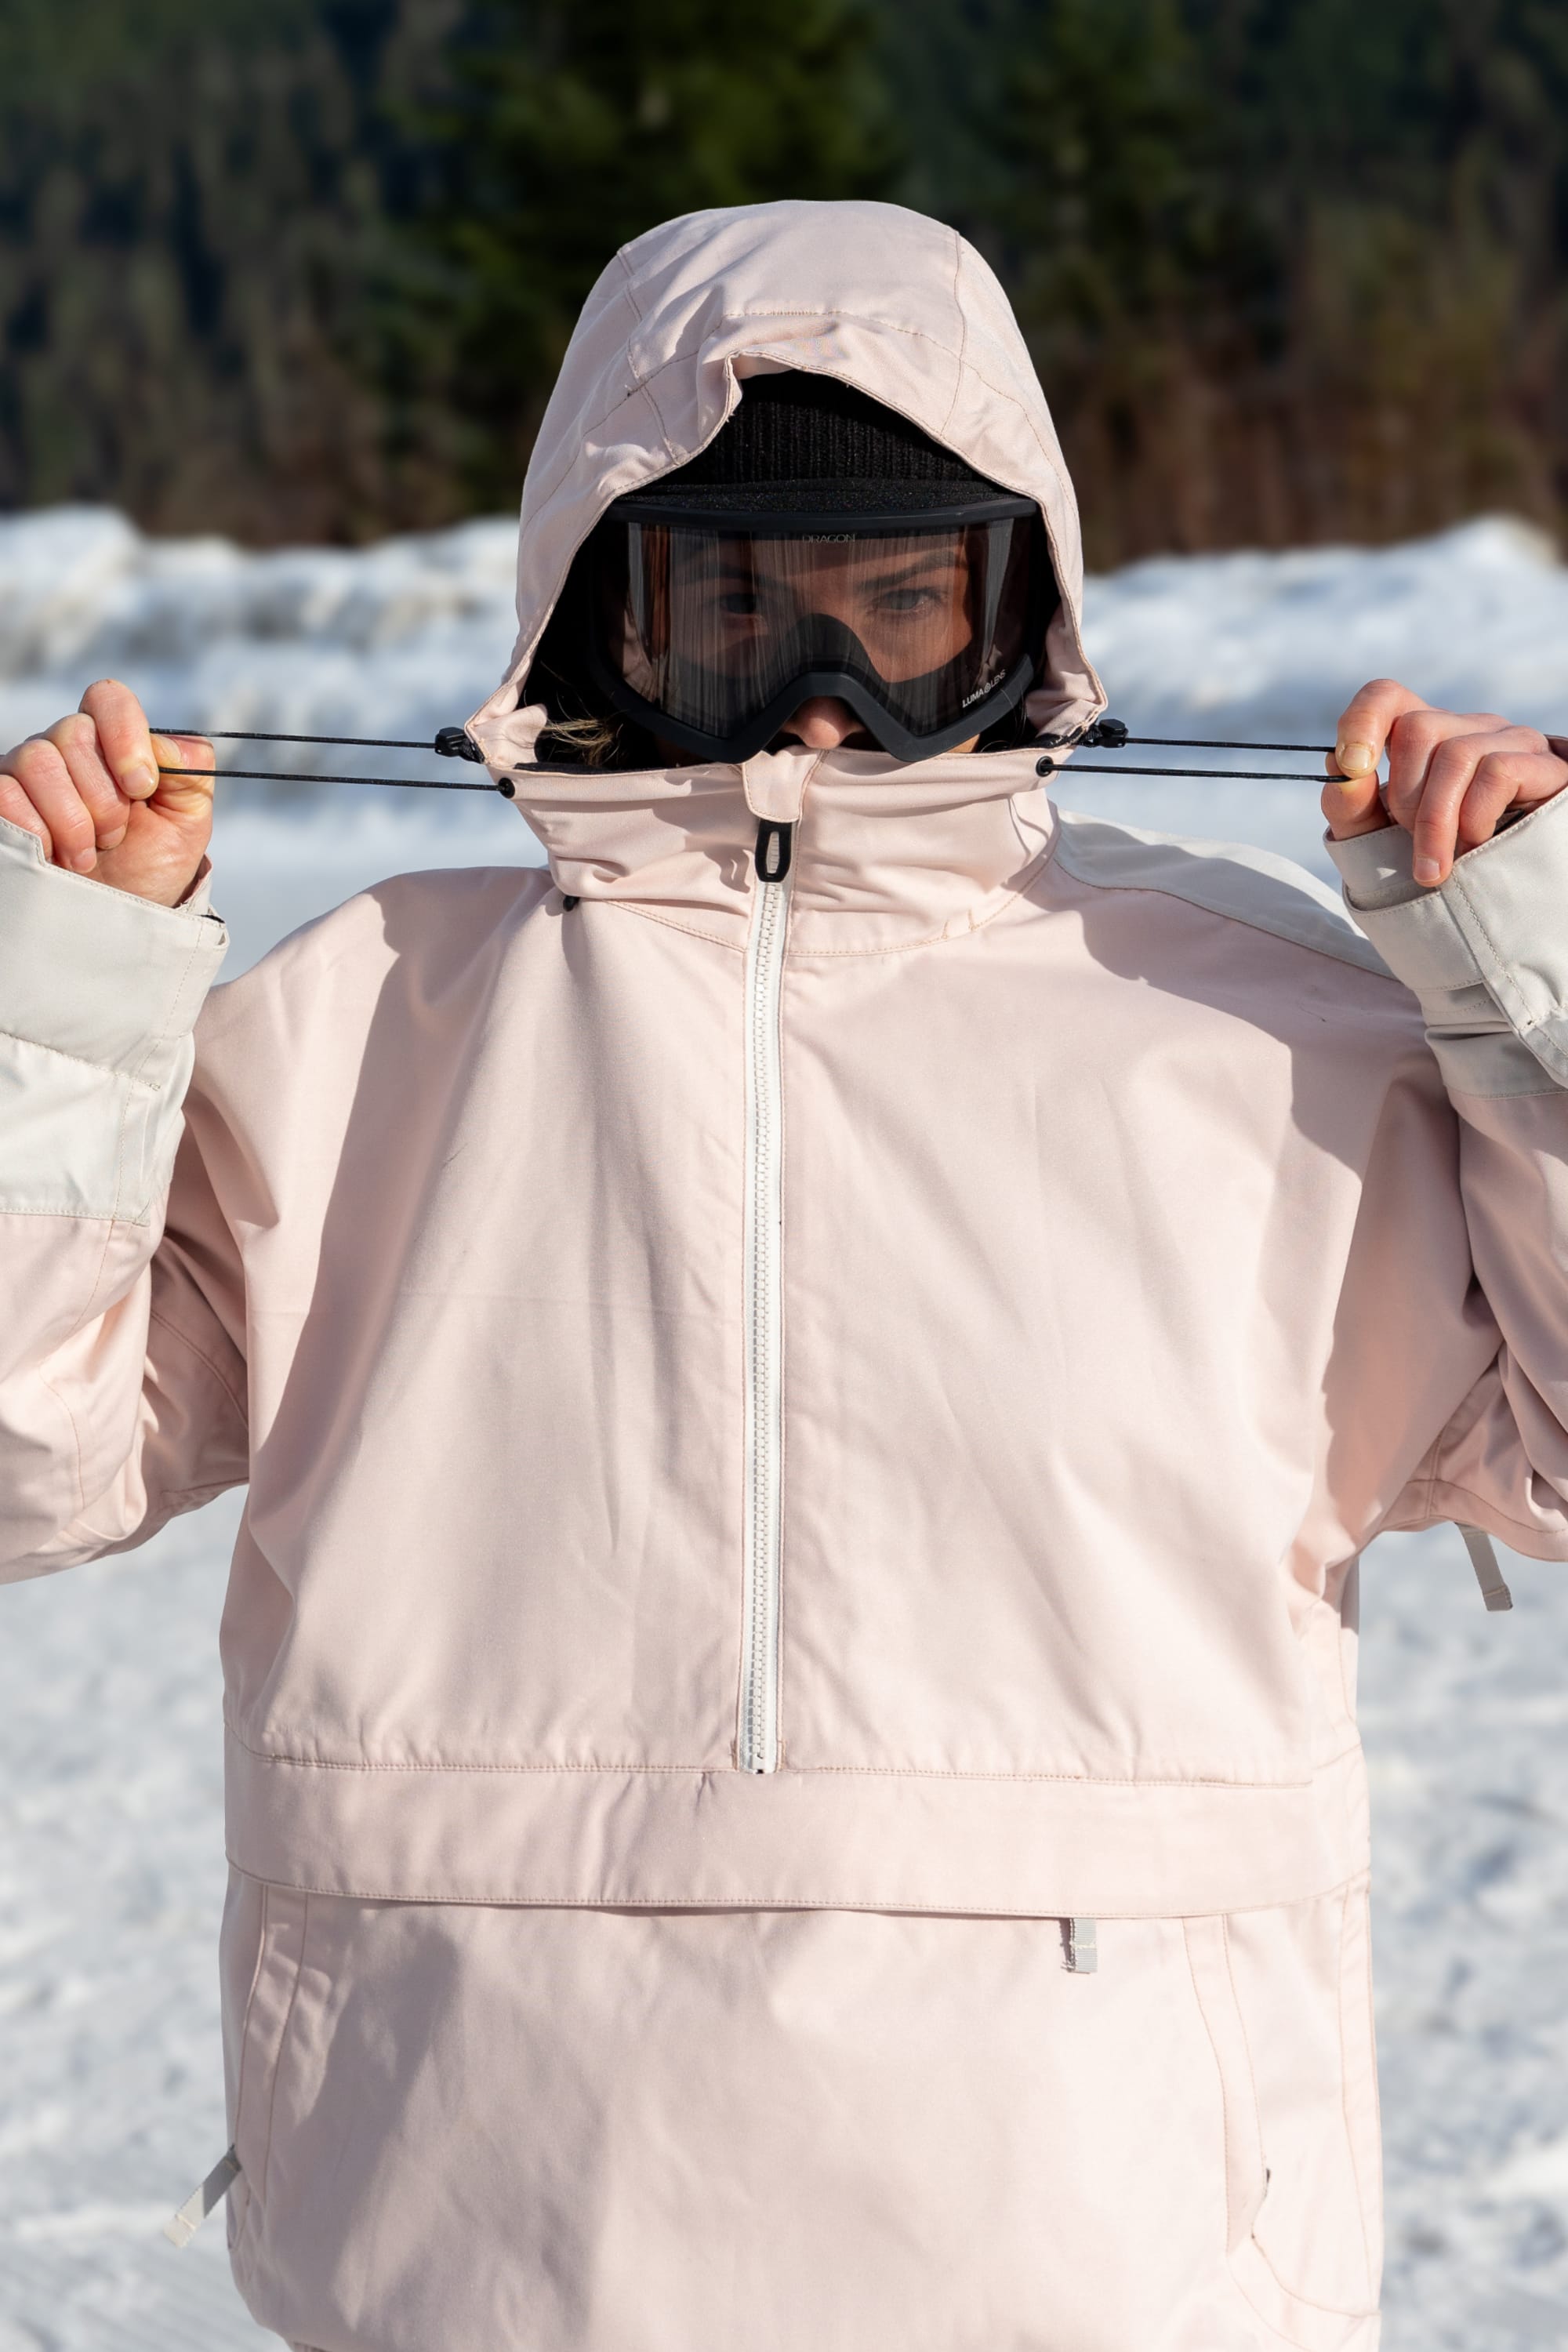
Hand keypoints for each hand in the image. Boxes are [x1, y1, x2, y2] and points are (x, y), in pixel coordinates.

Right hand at [0, 678, 213, 907]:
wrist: (116, 918)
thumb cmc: (150, 865)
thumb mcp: (187, 823)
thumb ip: (190, 774)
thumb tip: (166, 745)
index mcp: (112, 742)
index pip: (108, 699)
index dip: (125, 735)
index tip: (141, 786)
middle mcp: (64, 748)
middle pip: (73, 733)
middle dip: (104, 798)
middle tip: (115, 837)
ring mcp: (27, 774)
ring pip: (37, 761)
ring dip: (72, 819)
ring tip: (88, 854)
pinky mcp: (2, 803)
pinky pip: (6, 794)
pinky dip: (38, 831)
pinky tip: (54, 856)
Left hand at [1324, 678, 1567, 887]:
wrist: (1500, 897)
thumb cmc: (1434, 859)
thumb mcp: (1378, 839)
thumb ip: (1350, 808)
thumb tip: (1341, 771)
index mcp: (1423, 736)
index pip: (1385, 697)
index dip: (1362, 721)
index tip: (1352, 767)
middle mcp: (1467, 727)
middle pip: (1417, 728)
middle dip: (1404, 796)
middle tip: (1409, 840)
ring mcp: (1510, 740)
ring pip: (1456, 754)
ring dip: (1435, 821)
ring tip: (1437, 861)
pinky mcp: (1543, 765)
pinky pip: (1497, 771)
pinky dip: (1475, 818)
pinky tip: (1476, 845)